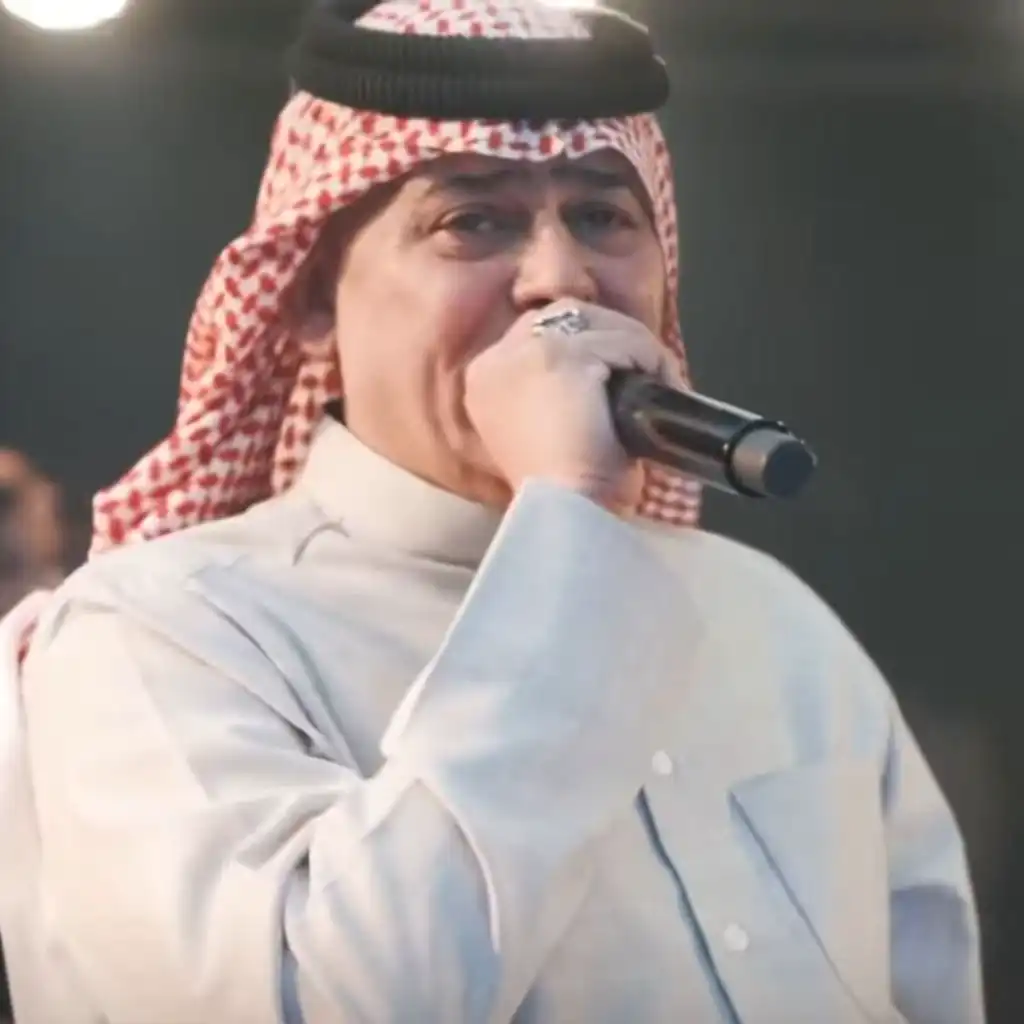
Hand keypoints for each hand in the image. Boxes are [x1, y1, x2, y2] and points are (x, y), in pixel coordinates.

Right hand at [464, 300, 669, 513]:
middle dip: (615, 340)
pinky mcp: (561, 355)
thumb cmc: (565, 495)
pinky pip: (621, 340)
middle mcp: (495, 360)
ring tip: (663, 384)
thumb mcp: (555, 432)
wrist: (566, 515)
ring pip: (598, 322)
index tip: (622, 377)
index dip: (589, 347)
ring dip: (637, 348)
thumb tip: (612, 369)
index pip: (541, 332)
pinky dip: (650, 359)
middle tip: (651, 377)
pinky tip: (664, 387)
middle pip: (568, 316)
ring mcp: (524, 352)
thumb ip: (567, 392)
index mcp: (486, 380)